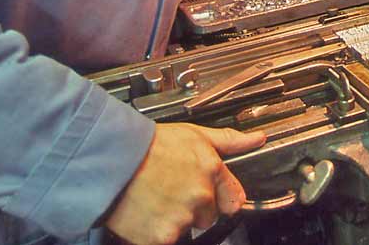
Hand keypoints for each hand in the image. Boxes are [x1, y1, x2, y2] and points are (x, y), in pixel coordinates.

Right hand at [105, 123, 265, 244]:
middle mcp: (201, 196)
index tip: (207, 193)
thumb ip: (229, 141)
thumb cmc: (149, 145)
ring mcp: (182, 218)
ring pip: (187, 228)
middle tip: (172, 190)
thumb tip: (257, 139)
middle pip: (209, 215)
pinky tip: (146, 212)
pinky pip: (166, 240)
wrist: (112, 158)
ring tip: (156, 197)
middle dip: (195, 207)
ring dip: (174, 219)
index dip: (220, 196)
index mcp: (212, 171)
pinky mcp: (162, 237)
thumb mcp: (194, 134)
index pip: (234, 198)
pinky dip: (156, 232)